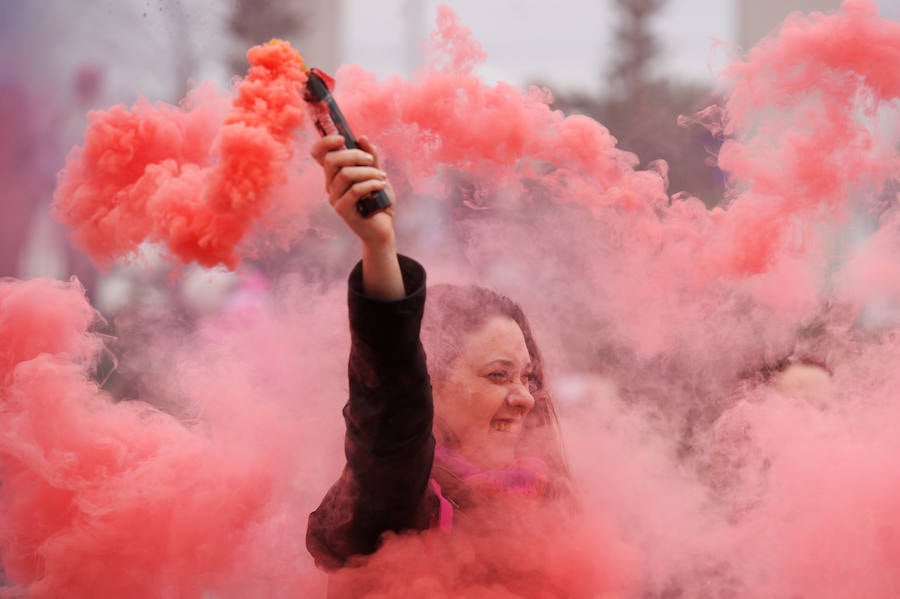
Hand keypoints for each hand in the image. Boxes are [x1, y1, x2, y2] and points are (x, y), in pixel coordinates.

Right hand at [310, 134, 403, 299]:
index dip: (325, 142)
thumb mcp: (377, 174)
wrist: (384, 228)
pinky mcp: (343, 210)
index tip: (343, 138)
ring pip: (346, 174)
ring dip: (368, 171)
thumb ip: (371, 157)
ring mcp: (334, 198)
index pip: (318, 154)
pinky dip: (371, 183)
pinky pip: (355, 190)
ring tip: (382, 177)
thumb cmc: (379, 201)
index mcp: (335, 174)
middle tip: (372, 160)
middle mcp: (330, 185)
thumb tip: (362, 138)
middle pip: (331, 160)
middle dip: (355, 155)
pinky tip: (381, 186)